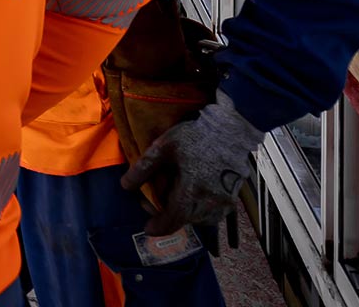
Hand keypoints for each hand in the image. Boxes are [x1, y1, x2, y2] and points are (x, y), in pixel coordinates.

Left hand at [121, 91, 263, 234]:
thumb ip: (144, 168)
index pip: (174, 219)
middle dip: (169, 217)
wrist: (229, 130)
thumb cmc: (194, 136)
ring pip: (202, 219)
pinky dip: (202, 212)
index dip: (159, 227)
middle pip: (186, 220)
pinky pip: (216, 214)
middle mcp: (211, 201)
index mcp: (192, 191)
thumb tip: (125, 186)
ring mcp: (225, 201)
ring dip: (186, 215)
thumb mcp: (163, 147)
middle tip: (155, 205)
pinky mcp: (234, 198)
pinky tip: (194, 199)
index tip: (148, 229)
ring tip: (174, 200)